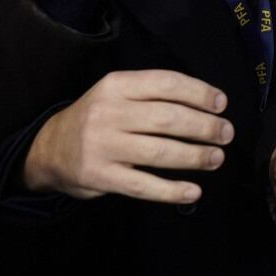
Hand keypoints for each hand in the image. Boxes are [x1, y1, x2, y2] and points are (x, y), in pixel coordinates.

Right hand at [22, 70, 232, 203]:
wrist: (49, 150)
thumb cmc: (97, 118)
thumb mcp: (116, 94)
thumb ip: (152, 95)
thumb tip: (207, 103)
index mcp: (117, 85)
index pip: (166, 83)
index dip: (199, 93)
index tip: (221, 103)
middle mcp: (109, 113)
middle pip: (167, 118)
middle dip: (204, 126)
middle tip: (226, 133)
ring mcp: (103, 146)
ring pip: (159, 151)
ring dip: (195, 156)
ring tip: (216, 158)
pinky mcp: (100, 177)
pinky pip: (143, 185)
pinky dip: (171, 190)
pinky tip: (193, 191)